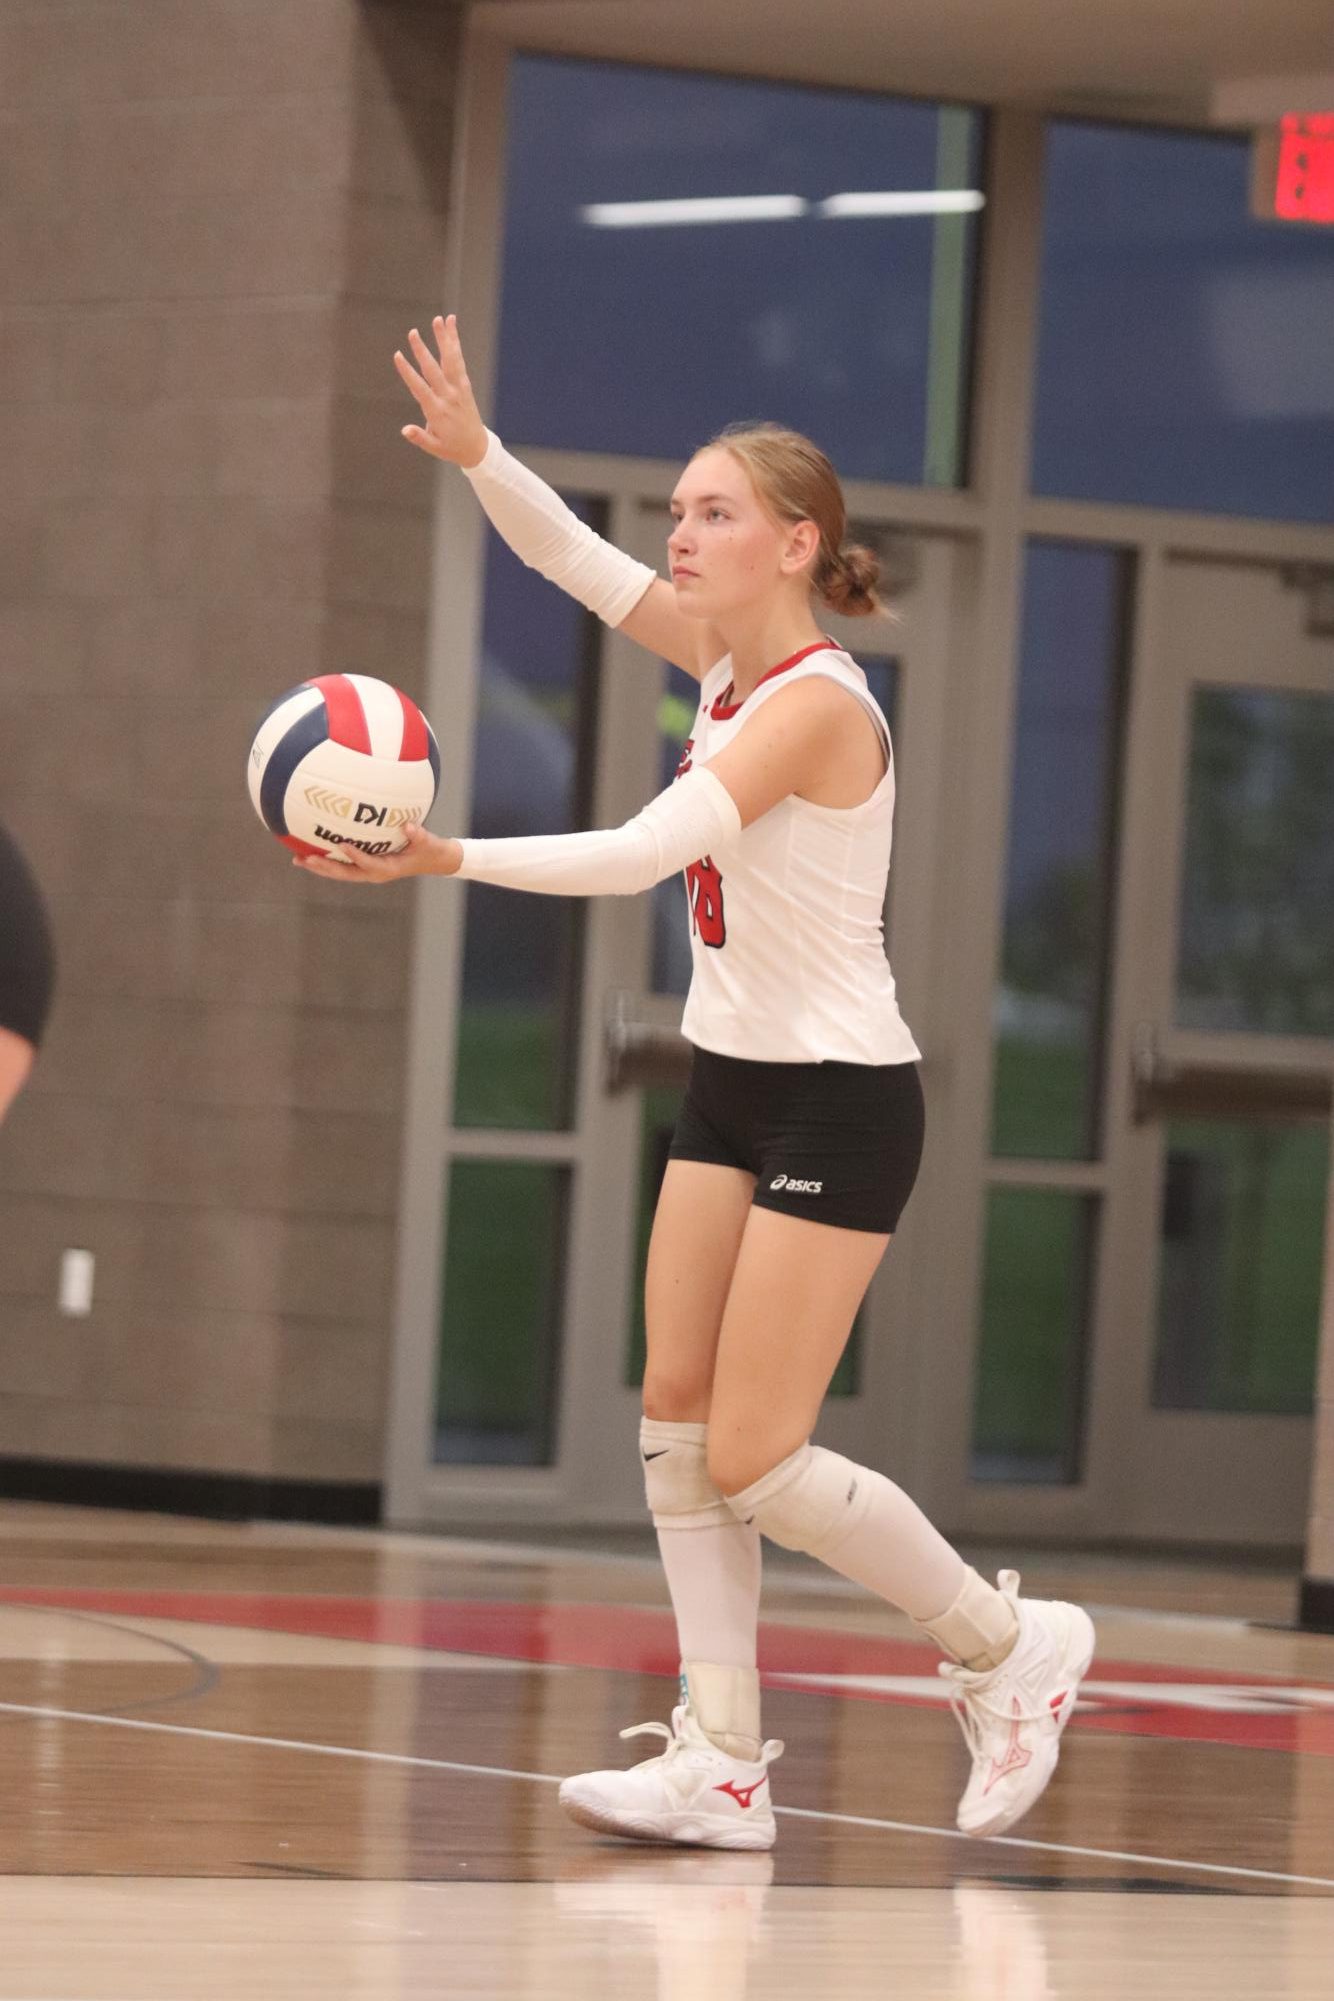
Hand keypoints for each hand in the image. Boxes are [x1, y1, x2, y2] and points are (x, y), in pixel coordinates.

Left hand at [292, 823, 462, 882]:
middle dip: (325, 867)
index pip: (368, 864)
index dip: (354, 856)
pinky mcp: (364, 868)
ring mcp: (368, 872)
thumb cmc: (429, 850)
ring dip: (320, 867)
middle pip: (345, 874)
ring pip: (340, 873)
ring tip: (298, 860)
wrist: (431, 861)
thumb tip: (409, 826)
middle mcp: (374, 874)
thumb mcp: (428, 842)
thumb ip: (418, 834)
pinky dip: (326, 861)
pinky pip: (343, 866)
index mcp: (388, 869)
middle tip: (305, 859)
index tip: (340, 845)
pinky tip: (310, 853)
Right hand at [394, 314, 488, 467]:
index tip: (398, 356)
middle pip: (434, 370)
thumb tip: (404, 430)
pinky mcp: (465, 384)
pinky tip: (451, 326)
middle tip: (413, 332)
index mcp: (437, 412)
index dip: (408, 372)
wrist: (478, 448)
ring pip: (450, 360)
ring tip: (438, 319)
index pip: (420, 388)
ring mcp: (458, 389)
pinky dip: (455, 343)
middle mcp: (448, 397)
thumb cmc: (452, 448)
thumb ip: (420, 437)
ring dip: (444, 339)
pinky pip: (459, 361)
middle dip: (422, 351)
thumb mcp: (434, 448)